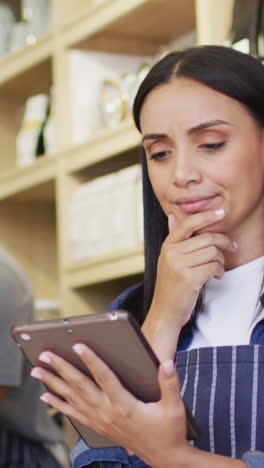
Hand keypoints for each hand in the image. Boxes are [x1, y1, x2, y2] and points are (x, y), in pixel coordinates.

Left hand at [30, 344, 189, 466]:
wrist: (164, 458)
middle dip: (61, 369)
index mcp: (124, 405)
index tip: (78, 346)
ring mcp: (100, 421)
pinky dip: (58, 404)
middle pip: (80, 386)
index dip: (91, 360)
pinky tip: (46, 396)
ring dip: (53, 384)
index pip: (104, 377)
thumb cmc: (169, 431)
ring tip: (38, 371)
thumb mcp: (174, 407)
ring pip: (72, 399)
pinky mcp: (98, 427)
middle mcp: (108, 412)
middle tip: (45, 355)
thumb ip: (169, 383)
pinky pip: (73, 414)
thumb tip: (166, 363)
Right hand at [142, 209, 236, 359]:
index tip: (221, 213)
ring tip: (218, 268)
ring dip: (221, 260)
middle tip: (232, 247)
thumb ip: (175, 238)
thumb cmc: (171, 284)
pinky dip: (219, 270)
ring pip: (213, 252)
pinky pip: (214, 266)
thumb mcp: (168, 259)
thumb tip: (173, 216)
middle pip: (207, 238)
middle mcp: (172, 252)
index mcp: (168, 245)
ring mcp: (179, 265)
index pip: (188, 223)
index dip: (206, 216)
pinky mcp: (189, 278)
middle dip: (224, 242)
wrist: (165, 310)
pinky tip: (216, 276)